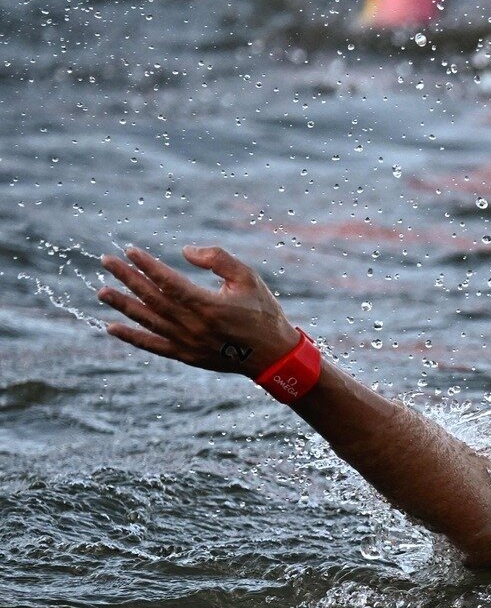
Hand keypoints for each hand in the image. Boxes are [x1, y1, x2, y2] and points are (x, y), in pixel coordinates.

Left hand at [97, 246, 300, 377]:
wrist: (272, 354)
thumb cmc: (262, 311)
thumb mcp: (248, 277)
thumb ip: (218, 259)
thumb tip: (185, 252)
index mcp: (209, 305)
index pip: (168, 281)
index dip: (147, 265)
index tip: (130, 251)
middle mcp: (193, 325)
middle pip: (152, 298)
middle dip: (127, 278)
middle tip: (106, 262)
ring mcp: (187, 343)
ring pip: (148, 320)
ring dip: (123, 305)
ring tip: (102, 291)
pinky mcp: (186, 355)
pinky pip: (153, 345)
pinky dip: (132, 337)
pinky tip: (111, 327)